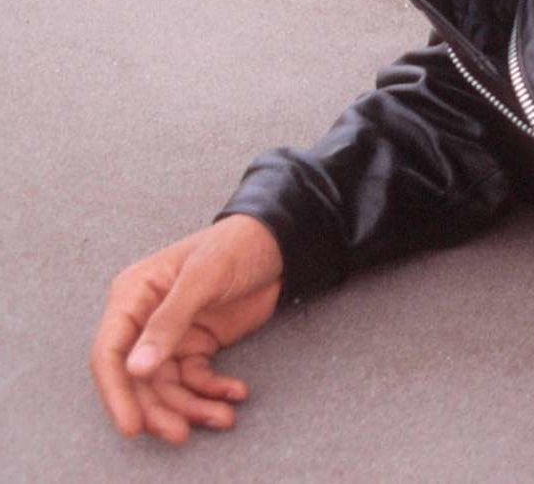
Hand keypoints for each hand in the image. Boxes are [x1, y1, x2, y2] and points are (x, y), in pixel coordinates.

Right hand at [91, 214, 283, 443]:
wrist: (280, 241)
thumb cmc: (236, 244)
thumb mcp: (203, 277)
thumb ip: (169, 321)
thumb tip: (135, 368)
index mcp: (133, 296)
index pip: (111, 353)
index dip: (116, 392)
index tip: (132, 425)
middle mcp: (145, 320)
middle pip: (138, 379)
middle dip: (158, 409)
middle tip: (179, 434)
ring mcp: (172, 335)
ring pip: (169, 385)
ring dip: (191, 406)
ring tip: (222, 418)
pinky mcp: (198, 345)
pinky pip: (197, 379)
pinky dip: (213, 391)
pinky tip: (235, 394)